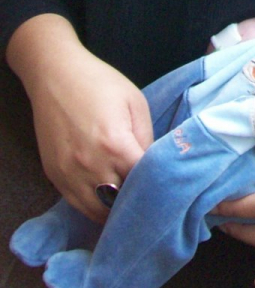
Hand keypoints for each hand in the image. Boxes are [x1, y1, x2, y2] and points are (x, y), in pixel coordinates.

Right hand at [6, 14, 152, 222]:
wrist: (56, 75)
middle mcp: (90, 165)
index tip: (167, 185)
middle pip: (120, 201)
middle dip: (136, 200)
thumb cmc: (100, 83)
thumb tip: (150, 165)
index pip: (142, 181)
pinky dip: (94, 206)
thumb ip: (146, 138)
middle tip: (150, 198)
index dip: (156, 184)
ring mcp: (68, 174)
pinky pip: (77, 204)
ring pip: (96, 211)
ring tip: (129, 203)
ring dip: (114, 210)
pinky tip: (106, 199)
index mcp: (115, 145)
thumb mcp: (135, 102)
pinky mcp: (54, 176)